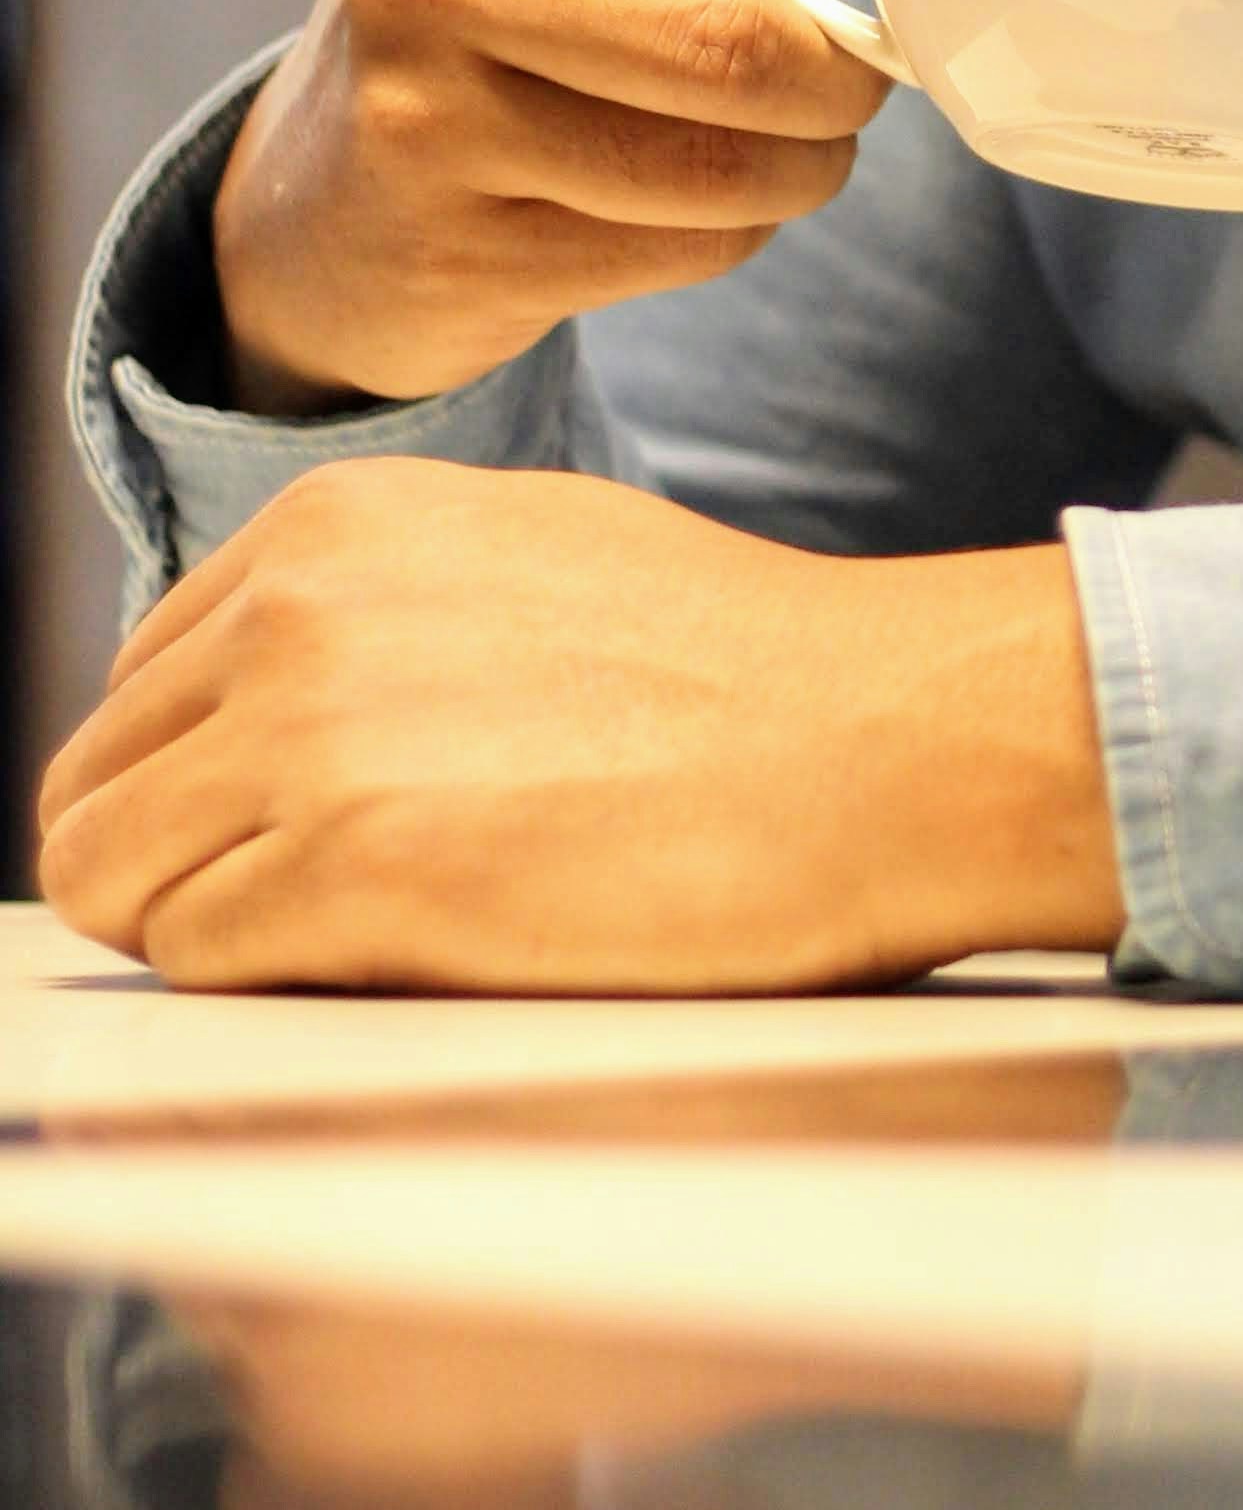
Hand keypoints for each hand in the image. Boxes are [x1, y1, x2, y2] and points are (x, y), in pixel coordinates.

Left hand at [34, 461, 1124, 988]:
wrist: (878, 742)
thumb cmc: (743, 672)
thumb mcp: (528, 557)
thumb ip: (376, 609)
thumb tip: (273, 700)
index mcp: (335, 522)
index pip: (142, 679)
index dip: (195, 778)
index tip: (274, 833)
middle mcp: (297, 610)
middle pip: (98, 780)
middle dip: (171, 860)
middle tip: (292, 914)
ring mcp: (313, 737)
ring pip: (113, 878)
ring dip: (203, 929)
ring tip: (343, 946)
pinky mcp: (352, 870)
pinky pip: (197, 958)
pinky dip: (262, 986)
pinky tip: (387, 967)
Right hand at [213, 0, 894, 414]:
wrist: (323, 206)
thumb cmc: (497, 5)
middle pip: (738, 37)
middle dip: (842, 74)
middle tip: (847, 78)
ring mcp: (430, 122)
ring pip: (728, 163)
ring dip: (807, 165)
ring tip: (788, 144)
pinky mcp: (460, 254)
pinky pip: (692, 248)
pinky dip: (736, 228)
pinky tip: (688, 202)